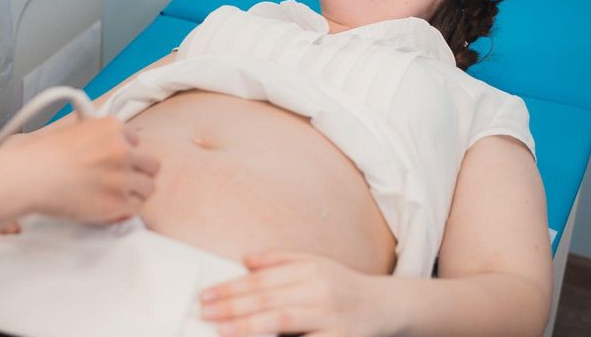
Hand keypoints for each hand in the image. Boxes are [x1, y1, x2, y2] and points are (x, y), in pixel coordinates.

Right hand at [1, 116, 159, 223]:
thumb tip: (105, 140)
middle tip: (122, 180)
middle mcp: (122, 149)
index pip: (137, 141)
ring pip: (148, 187)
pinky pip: (136, 208)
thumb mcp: (72, 129)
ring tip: (114, 195)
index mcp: (112, 127)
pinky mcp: (117, 203)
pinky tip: (109, 206)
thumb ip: (95, 134)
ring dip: (134, 192)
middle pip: (151, 164)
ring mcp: (122, 177)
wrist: (28, 176)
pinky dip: (125, 209)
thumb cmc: (42, 154)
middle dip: (138, 172)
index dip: (126, 152)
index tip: (114, 161)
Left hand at [198, 251, 390, 336]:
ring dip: (247, 328)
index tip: (207, 296)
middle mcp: (319, 292)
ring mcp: (330, 319)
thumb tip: (245, 260)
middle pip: (267, 300)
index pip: (262, 280)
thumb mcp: (314, 263)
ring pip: (281, 322)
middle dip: (232, 308)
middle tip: (204, 313)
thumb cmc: (343, 286)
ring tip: (221, 330)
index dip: (231, 288)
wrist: (385, 307)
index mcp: (310, 270)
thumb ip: (279, 260)